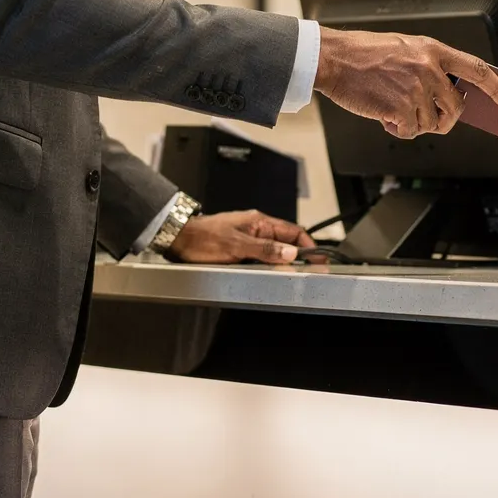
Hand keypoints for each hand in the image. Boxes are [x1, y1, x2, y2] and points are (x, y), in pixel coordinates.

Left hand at [168, 210, 315, 264]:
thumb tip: (291, 253)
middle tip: (310, 272)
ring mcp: (249, 240)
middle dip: (300, 257)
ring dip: (284, 263)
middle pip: (287, 243)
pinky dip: (270, 266)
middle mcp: (257, 229)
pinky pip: (262, 258)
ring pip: (275, 253)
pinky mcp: (241, 251)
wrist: (178, 240)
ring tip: (294, 276)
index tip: (319, 260)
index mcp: (259, 222)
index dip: (309, 246)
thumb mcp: (236, 245)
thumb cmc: (202, 239)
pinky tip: (272, 275)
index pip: (294, 232)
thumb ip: (264, 249)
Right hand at [313, 27, 497, 139]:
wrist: (335, 59)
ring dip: (415, 124)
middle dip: (445, 119)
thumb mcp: (404, 48)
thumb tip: (448, 90)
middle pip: (456, 107)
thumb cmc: (363, 54)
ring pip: (432, 123)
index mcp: (433, 51)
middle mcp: (429, 69)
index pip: (476, 70)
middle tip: (429, 118)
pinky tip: (385, 117)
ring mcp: (417, 90)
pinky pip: (412, 132)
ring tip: (396, 111)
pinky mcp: (401, 109)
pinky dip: (399, 130)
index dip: (495, 87)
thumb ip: (429, 65)